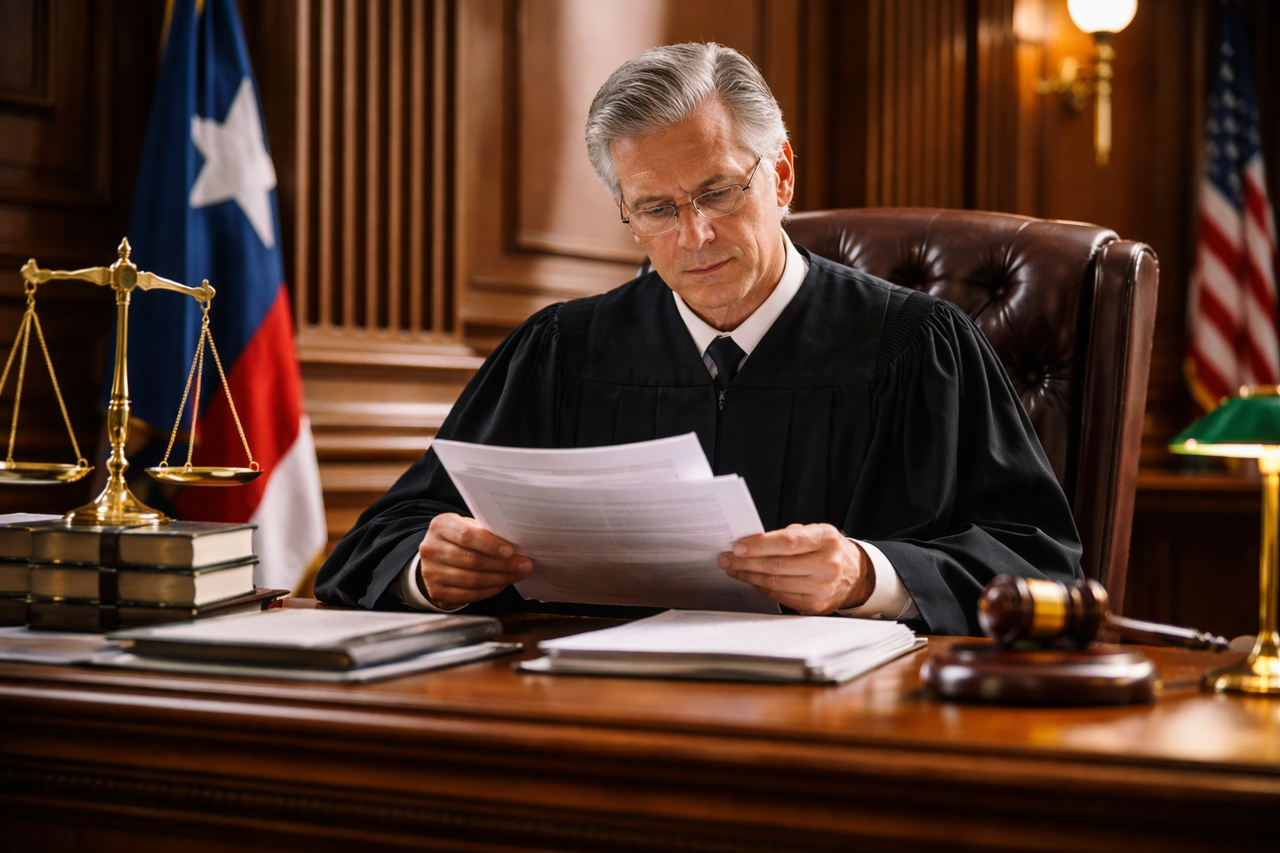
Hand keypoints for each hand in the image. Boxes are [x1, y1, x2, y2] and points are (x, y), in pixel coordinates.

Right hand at [418, 513, 531, 606]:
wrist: (435, 558)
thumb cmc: (458, 538)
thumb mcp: (467, 526)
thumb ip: (485, 531)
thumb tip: (516, 542)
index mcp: (440, 526)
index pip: (466, 535)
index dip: (490, 544)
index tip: (511, 551)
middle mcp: (431, 549)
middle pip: (472, 560)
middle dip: (503, 564)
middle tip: (524, 565)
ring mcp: (431, 572)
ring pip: (473, 580)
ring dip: (500, 579)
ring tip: (517, 574)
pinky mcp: (437, 592)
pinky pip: (469, 594)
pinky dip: (490, 590)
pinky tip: (502, 584)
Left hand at [718, 523, 874, 614]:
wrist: (857, 575)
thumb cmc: (829, 550)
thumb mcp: (816, 532)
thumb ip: (788, 535)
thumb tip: (751, 542)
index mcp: (826, 540)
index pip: (786, 542)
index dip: (758, 544)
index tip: (737, 545)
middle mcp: (826, 565)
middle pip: (777, 565)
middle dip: (746, 561)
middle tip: (726, 558)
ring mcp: (822, 588)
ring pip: (775, 583)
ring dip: (749, 575)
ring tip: (733, 568)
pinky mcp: (816, 606)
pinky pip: (780, 596)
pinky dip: (761, 587)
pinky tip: (751, 579)